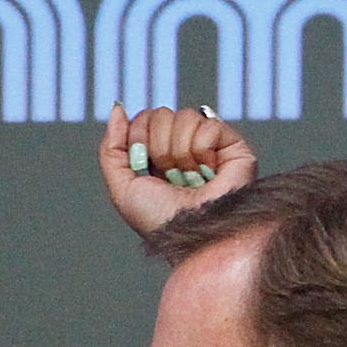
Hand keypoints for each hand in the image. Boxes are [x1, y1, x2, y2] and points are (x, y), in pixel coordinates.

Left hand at [97, 103, 255, 237]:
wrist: (193, 237)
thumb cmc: (161, 222)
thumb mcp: (122, 188)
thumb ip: (112, 148)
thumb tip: (118, 108)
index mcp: (160, 156)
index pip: (144, 118)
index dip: (138, 138)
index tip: (146, 167)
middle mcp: (185, 148)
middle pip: (161, 114)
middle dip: (158, 147)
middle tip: (169, 176)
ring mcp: (210, 146)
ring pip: (184, 116)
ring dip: (179, 153)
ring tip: (190, 178)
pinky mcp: (234, 146)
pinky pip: (207, 124)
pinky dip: (201, 152)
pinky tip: (208, 172)